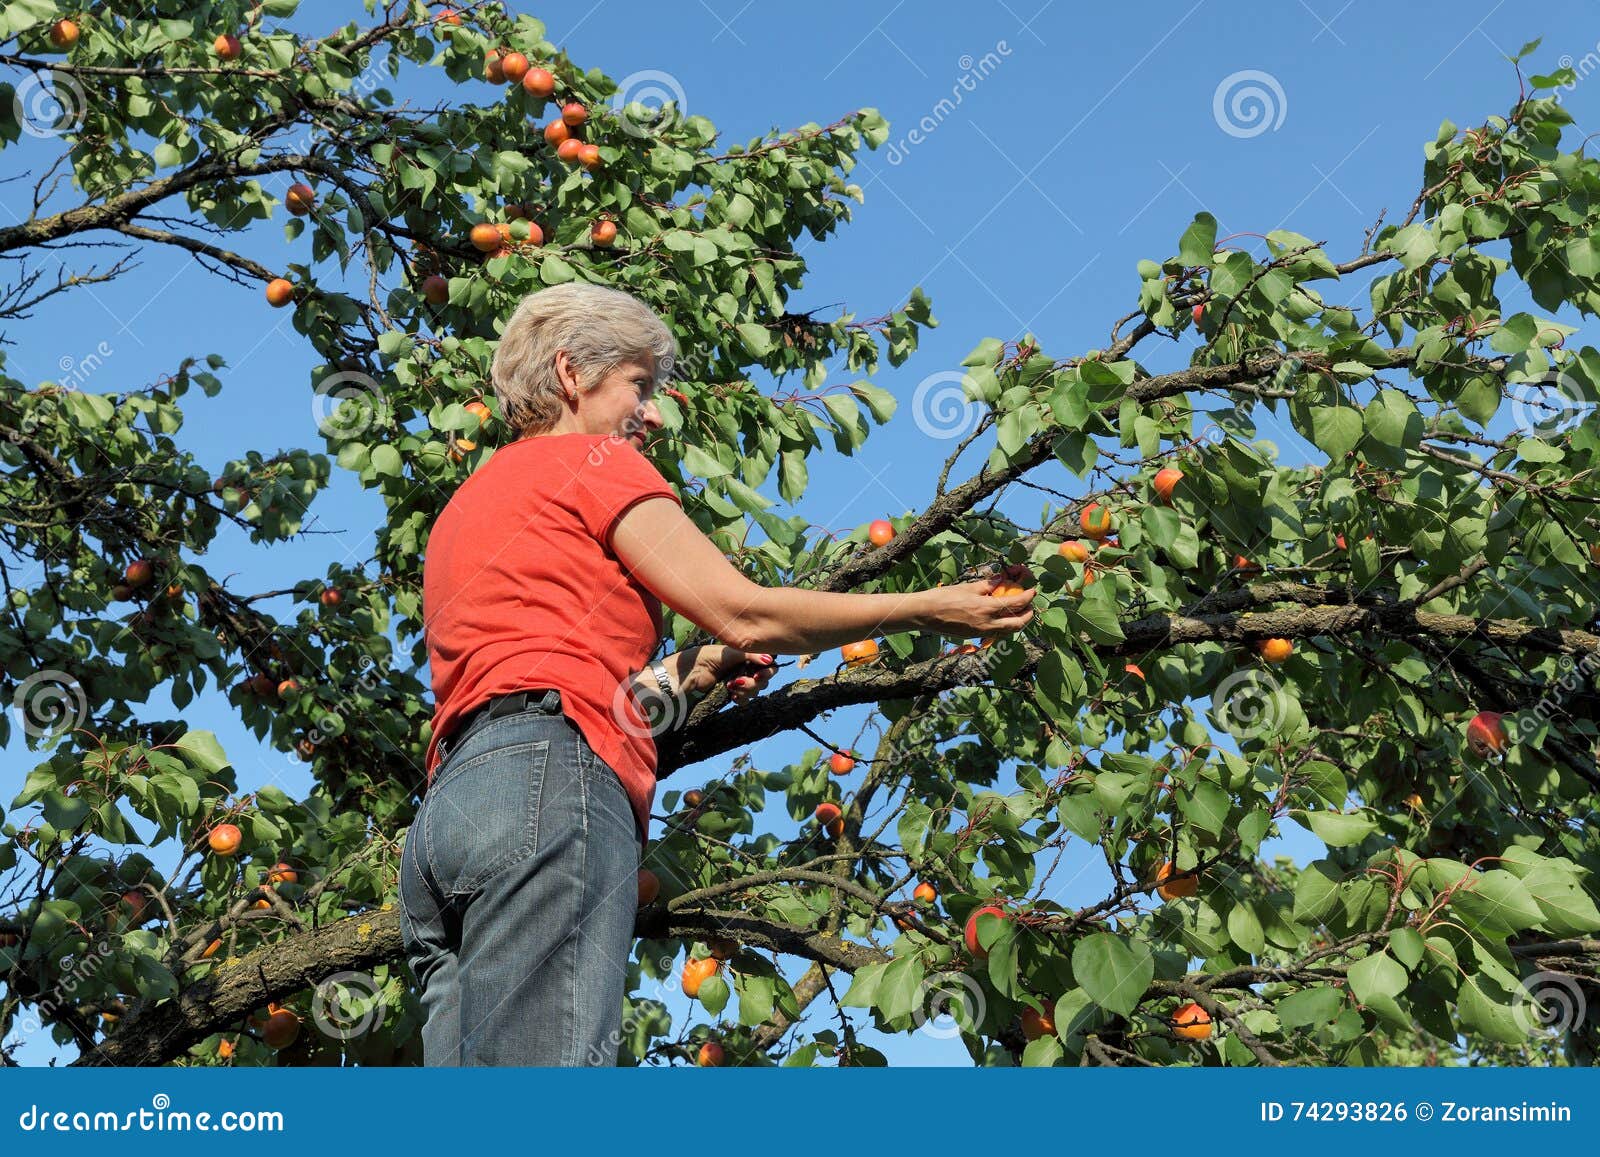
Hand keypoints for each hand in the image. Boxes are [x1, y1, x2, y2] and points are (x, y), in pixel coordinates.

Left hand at [675, 645, 778, 703]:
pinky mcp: (733, 692)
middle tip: (738, 681)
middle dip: (751, 684)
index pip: (769, 667)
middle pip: (763, 682)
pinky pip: (745, 701)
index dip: (767, 673)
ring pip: (754, 692)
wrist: (695, 670)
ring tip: (730, 686)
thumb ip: (753, 656)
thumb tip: (770, 660)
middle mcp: (748, 669)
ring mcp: (741, 681)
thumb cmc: (712, 656)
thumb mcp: (734, 653)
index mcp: (750, 657)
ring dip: (744, 691)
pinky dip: (740, 699)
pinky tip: (731, 695)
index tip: (758, 675)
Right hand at [920, 563, 1035, 638]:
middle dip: (1028, 615)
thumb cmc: (944, 597)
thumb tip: (1002, 579)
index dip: (1028, 597)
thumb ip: (988, 585)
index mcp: (986, 608)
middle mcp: (987, 624)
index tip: (1033, 590)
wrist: (925, 614)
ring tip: (1018, 612)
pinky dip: (1004, 626)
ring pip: (1008, 631)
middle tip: (1030, 605)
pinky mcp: (974, 636)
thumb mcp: (968, 587)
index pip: (1015, 604)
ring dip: (1017, 622)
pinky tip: (1000, 617)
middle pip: (1017, 624)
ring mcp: (981, 632)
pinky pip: (996, 633)